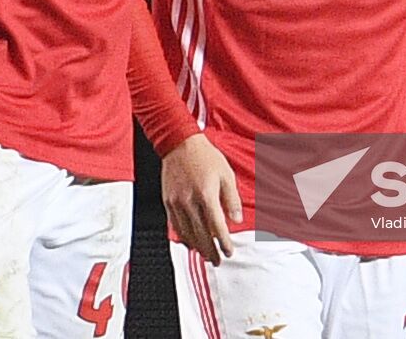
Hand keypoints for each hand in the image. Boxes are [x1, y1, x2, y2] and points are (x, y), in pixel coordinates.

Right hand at [161, 134, 242, 265]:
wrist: (180, 144)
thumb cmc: (205, 156)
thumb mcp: (226, 174)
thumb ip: (232, 198)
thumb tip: (237, 219)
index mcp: (206, 194)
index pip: (217, 226)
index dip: (224, 242)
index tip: (229, 251)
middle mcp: (190, 201)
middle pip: (201, 235)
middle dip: (211, 251)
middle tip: (218, 261)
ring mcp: (177, 203)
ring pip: (187, 233)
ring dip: (197, 248)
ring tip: (206, 256)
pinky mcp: (168, 201)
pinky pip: (175, 226)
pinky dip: (183, 237)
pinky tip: (190, 243)